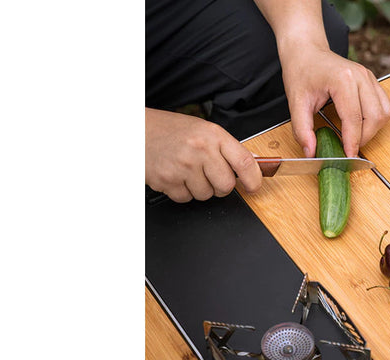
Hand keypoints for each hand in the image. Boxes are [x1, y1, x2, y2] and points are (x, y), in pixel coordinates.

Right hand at [145, 108, 262, 201]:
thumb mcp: (203, 131)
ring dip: (199, 188)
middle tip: (209, 174)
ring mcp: (183, 166)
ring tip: (187, 170)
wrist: (136, 130)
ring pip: (206, 195)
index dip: (254, 180)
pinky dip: (182, 191)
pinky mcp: (168, 180)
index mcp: (213, 135)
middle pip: (226, 186)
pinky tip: (175, 175)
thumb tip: (253, 166)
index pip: (244, 162)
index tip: (253, 187)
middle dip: (220, 186)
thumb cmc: (170, 130)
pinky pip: (186, 199)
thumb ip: (227, 149)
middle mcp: (200, 149)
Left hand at [280, 46, 389, 156]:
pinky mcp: (372, 81)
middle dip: (364, 138)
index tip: (348, 158)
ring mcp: (369, 77)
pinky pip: (384, 107)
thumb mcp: (296, 103)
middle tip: (348, 147)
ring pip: (384, 113)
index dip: (352, 142)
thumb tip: (311, 153)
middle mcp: (361, 76)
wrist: (307, 50)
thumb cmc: (301, 72)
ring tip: (354, 135)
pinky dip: (375, 121)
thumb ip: (302, 130)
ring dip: (372, 130)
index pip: (354, 118)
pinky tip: (359, 124)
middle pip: (375, 117)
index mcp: (343, 79)